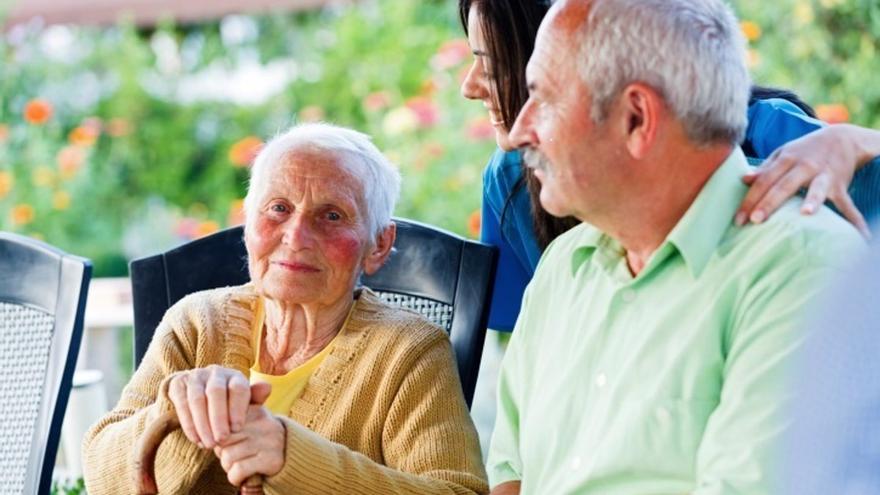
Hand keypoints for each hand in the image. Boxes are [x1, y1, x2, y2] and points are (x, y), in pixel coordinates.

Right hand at [167, 365, 267, 448]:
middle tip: (222, 440)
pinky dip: (188, 423)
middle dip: (218, 418)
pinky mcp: (178, 384)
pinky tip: (195, 439)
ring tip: (209, 444)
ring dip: (202, 424)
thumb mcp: (244, 403)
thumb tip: (267, 388)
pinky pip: (181, 403)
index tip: (237, 429)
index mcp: (234, 375)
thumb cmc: (229, 403)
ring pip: (197, 398)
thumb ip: (255, 398)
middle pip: (216, 392)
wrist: (201, 395)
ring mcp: (195, 376)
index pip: (238, 387)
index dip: (237, 408)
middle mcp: (215, 372)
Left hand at [213, 398, 285, 485]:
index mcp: (256, 410)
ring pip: (228, 456)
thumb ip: (230, 413)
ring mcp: (269, 442)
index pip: (222, 422)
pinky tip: (241, 475)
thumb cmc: (258, 437)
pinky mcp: (270, 460)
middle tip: (231, 453)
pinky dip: (235, 477)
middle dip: (221, 451)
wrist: (288, 455)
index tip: (225, 441)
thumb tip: (204, 423)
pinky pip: (238, 471)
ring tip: (239, 463)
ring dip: (228, 466)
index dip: (219, 436)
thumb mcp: (249, 420)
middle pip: (222, 439)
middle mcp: (264, 423)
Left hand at [735, 125, 870, 238]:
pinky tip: (860, 236)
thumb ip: (764, 168)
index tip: (739, 218)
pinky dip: (854, 219)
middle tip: (755, 220)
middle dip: (769, 203)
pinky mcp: (841, 184)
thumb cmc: (805, 150)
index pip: (764, 180)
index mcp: (786, 159)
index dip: (750, 199)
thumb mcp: (783, 154)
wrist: (842, 137)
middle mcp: (805, 166)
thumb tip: (744, 179)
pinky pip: (847, 203)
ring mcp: (824, 175)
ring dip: (813, 200)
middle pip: (784, 186)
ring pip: (816, 188)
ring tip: (805, 214)